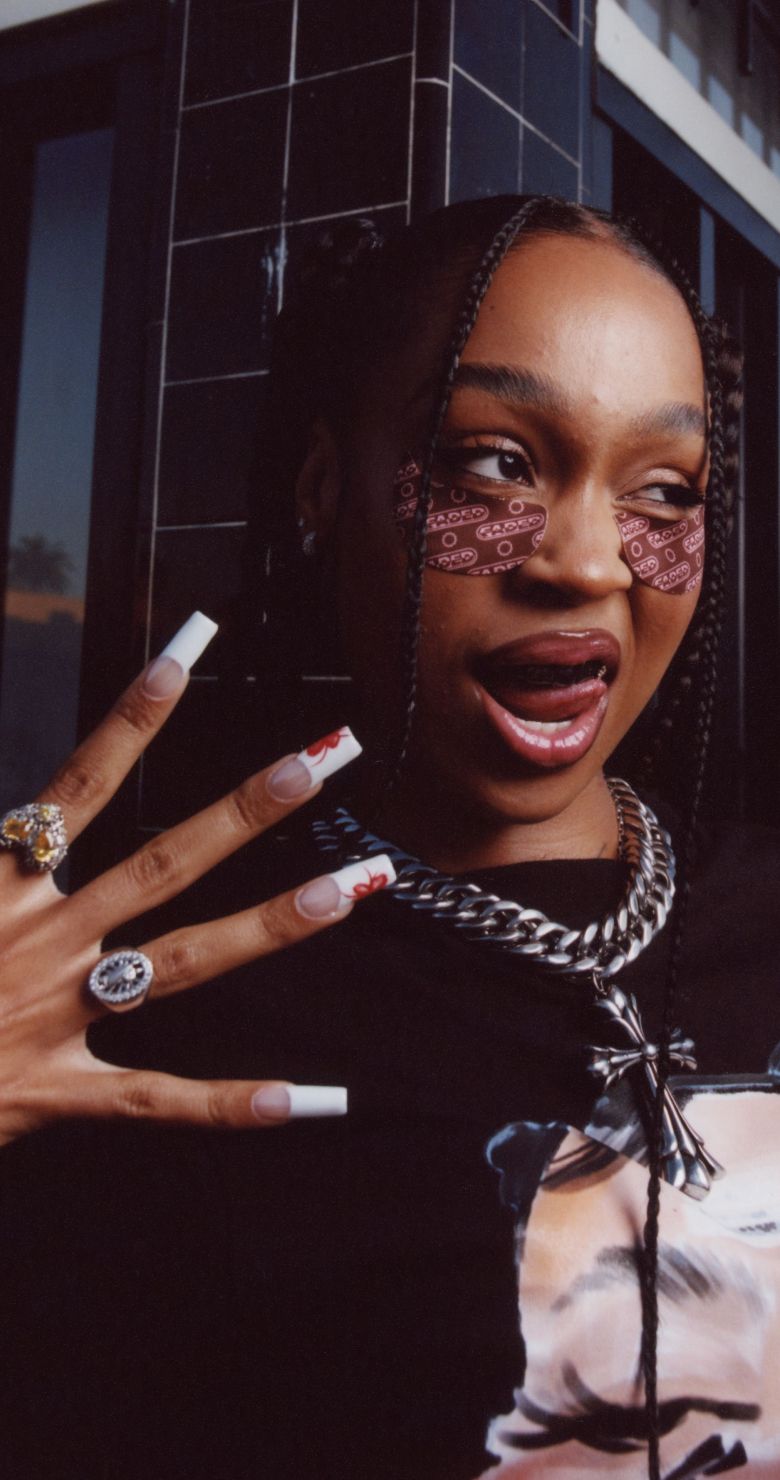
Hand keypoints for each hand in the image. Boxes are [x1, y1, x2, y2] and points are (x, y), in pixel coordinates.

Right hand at [0, 615, 389, 1145]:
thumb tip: (14, 804)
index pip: (79, 781)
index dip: (134, 716)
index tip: (190, 652)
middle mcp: (41, 940)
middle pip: (162, 862)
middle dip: (247, 808)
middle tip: (325, 759)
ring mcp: (55, 1015)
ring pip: (183, 963)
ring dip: (269, 925)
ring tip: (349, 890)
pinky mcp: (55, 1093)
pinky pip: (155, 1098)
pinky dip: (230, 1102)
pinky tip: (311, 1099)